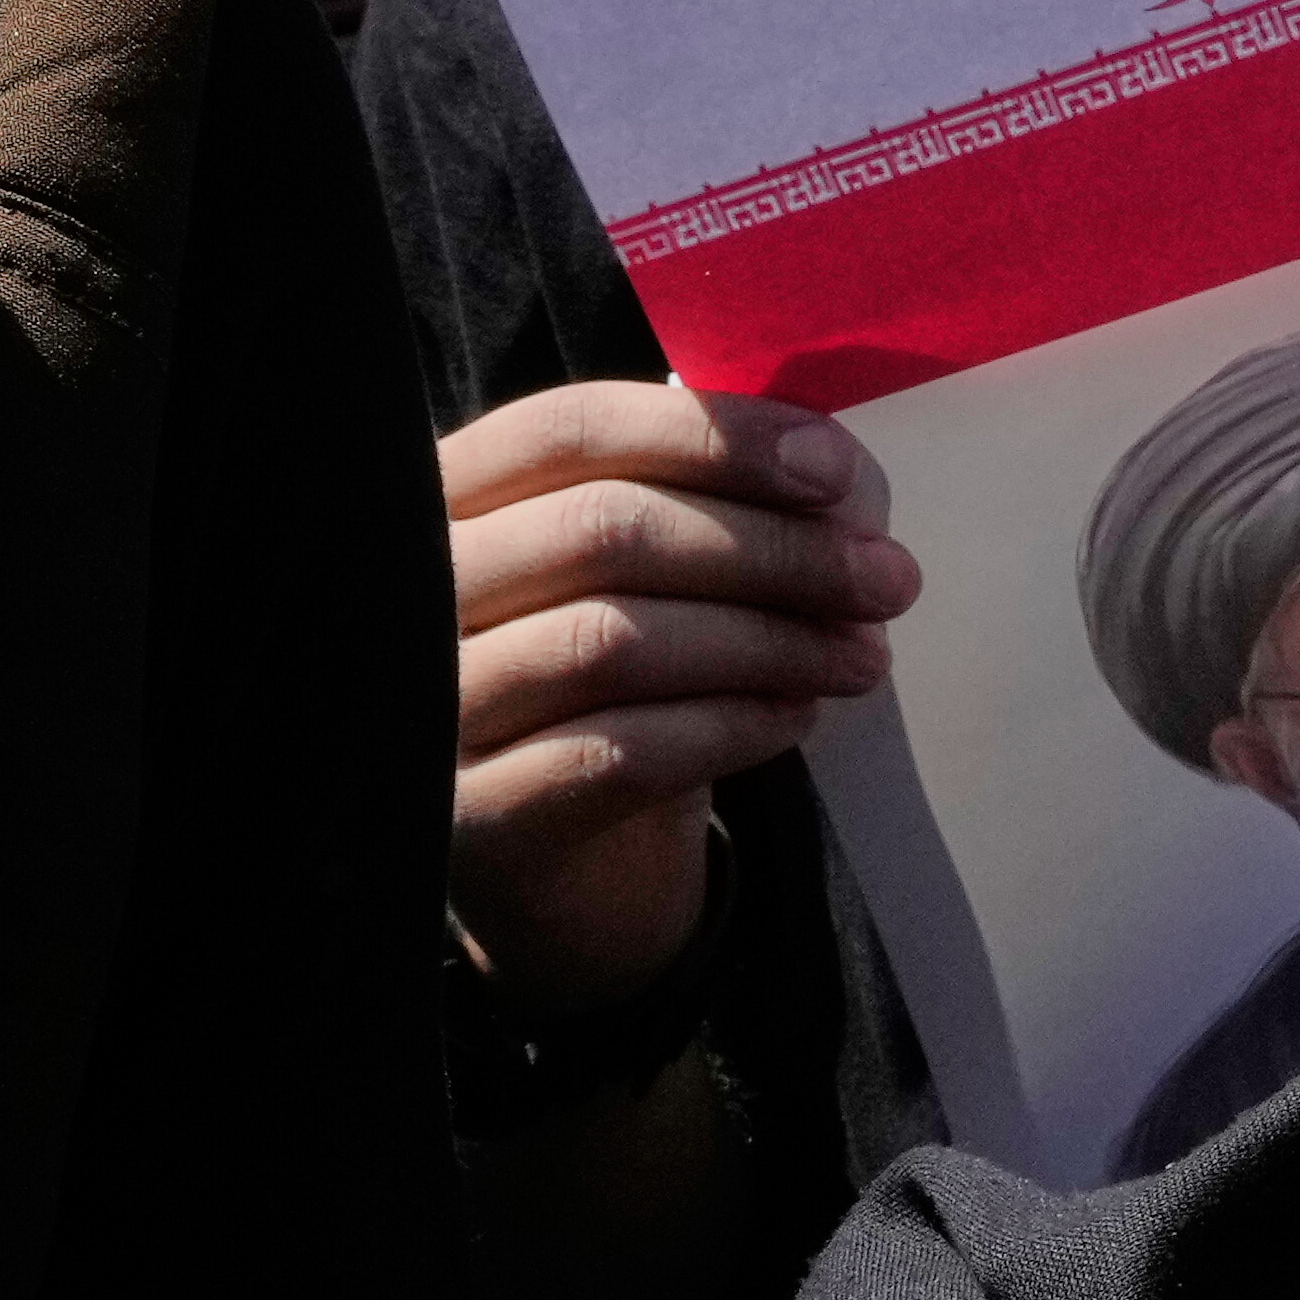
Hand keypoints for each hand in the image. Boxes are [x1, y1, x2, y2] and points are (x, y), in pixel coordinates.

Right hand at [447, 378, 908, 1013]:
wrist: (559, 871)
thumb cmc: (608, 687)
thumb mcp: (646, 578)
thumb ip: (713, 505)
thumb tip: (840, 476)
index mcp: (448, 495)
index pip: (570, 429)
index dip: (712, 439)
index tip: (837, 471)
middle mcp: (411, 591)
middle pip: (601, 531)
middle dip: (772, 550)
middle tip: (888, 578)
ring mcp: (428, 707)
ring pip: (611, 640)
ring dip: (766, 641)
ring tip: (862, 655)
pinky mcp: (471, 817)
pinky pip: (617, 753)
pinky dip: (728, 727)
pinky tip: (796, 718)